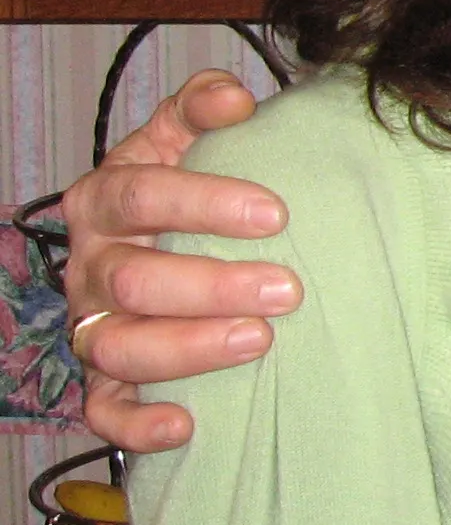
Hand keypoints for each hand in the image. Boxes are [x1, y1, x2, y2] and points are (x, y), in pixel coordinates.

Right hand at [64, 71, 292, 451]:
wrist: (160, 236)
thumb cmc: (186, 185)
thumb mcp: (186, 136)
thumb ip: (204, 106)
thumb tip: (233, 99)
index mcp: (105, 198)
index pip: (141, 195)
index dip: (204, 202)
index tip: (276, 212)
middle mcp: (90, 264)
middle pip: (135, 280)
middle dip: (213, 286)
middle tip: (287, 289)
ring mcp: (92, 324)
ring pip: (117, 346)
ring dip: (188, 349)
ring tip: (259, 341)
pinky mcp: (103, 378)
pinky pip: (103, 411)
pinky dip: (136, 424)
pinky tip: (186, 425)